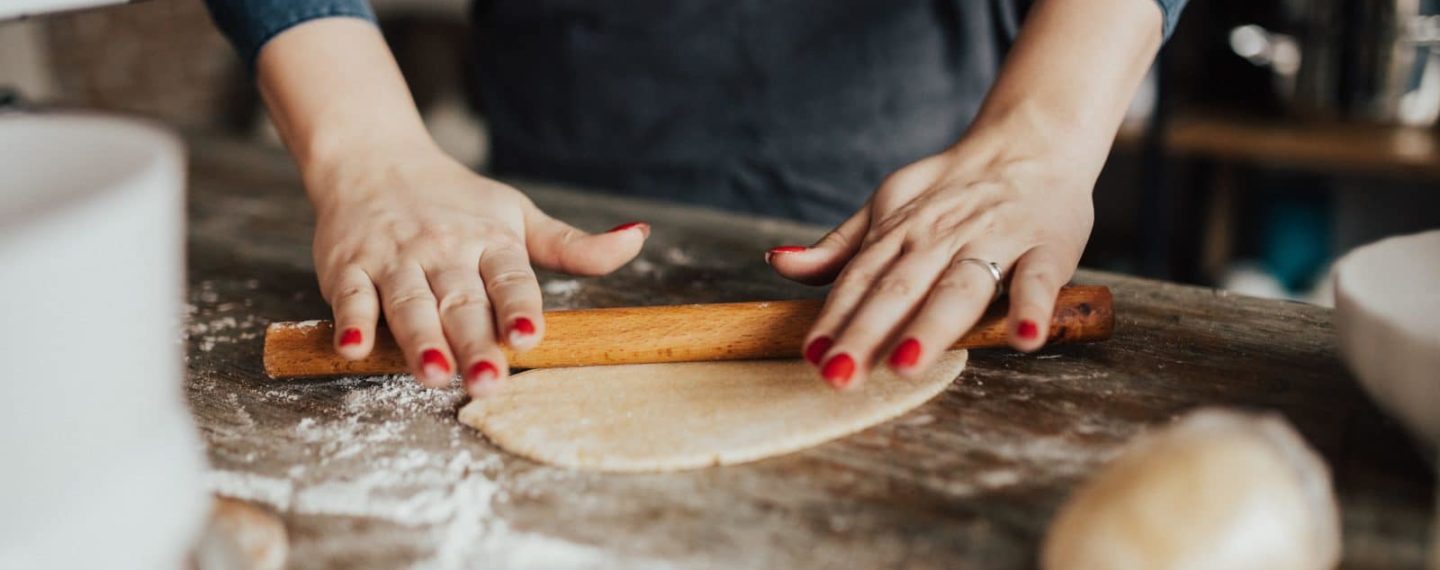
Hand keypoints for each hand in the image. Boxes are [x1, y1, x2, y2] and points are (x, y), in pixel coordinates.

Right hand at [308, 147, 647, 394]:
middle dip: (475, 342)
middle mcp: (445, 250)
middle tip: (488, 382)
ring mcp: (395, 259)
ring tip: (435, 375)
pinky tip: (355, 351)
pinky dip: (351, 324)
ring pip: (410, 303)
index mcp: (491, 241)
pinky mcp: (350, 267)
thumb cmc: (455, 200)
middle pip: (461, 301)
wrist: (373, 158)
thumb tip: (639, 237)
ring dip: (421, 340)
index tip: (529, 335)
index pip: (510, 277)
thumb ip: (574, 246)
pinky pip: (351, 297)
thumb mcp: (519, 217)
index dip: (519, 306)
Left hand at [767, 129, 1096, 388]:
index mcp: (901, 232)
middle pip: (899, 290)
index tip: (811, 357)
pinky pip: (1038, 280)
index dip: (834, 318)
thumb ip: (840, 246)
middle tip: (839, 376)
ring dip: (932, 326)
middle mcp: (942, 238)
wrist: (1031, 141)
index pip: (860, 280)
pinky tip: (1025, 338)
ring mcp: (996, 242)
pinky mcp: (1048, 248)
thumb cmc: (954, 188)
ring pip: (958, 288)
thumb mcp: (887, 205)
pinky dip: (1032, 307)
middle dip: (866, 333)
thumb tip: (779, 264)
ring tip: (906, 365)